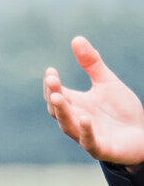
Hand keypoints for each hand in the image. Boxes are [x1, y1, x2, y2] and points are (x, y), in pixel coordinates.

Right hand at [45, 35, 143, 166]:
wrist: (142, 135)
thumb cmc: (121, 111)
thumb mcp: (107, 83)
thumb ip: (91, 64)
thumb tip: (76, 38)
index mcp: (74, 104)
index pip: (55, 93)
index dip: (51, 84)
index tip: (51, 71)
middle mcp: (75, 119)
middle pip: (57, 109)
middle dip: (53, 95)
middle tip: (52, 81)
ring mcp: (86, 135)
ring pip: (68, 125)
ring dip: (62, 112)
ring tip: (57, 97)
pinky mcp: (100, 147)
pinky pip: (89, 141)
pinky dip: (86, 131)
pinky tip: (86, 118)